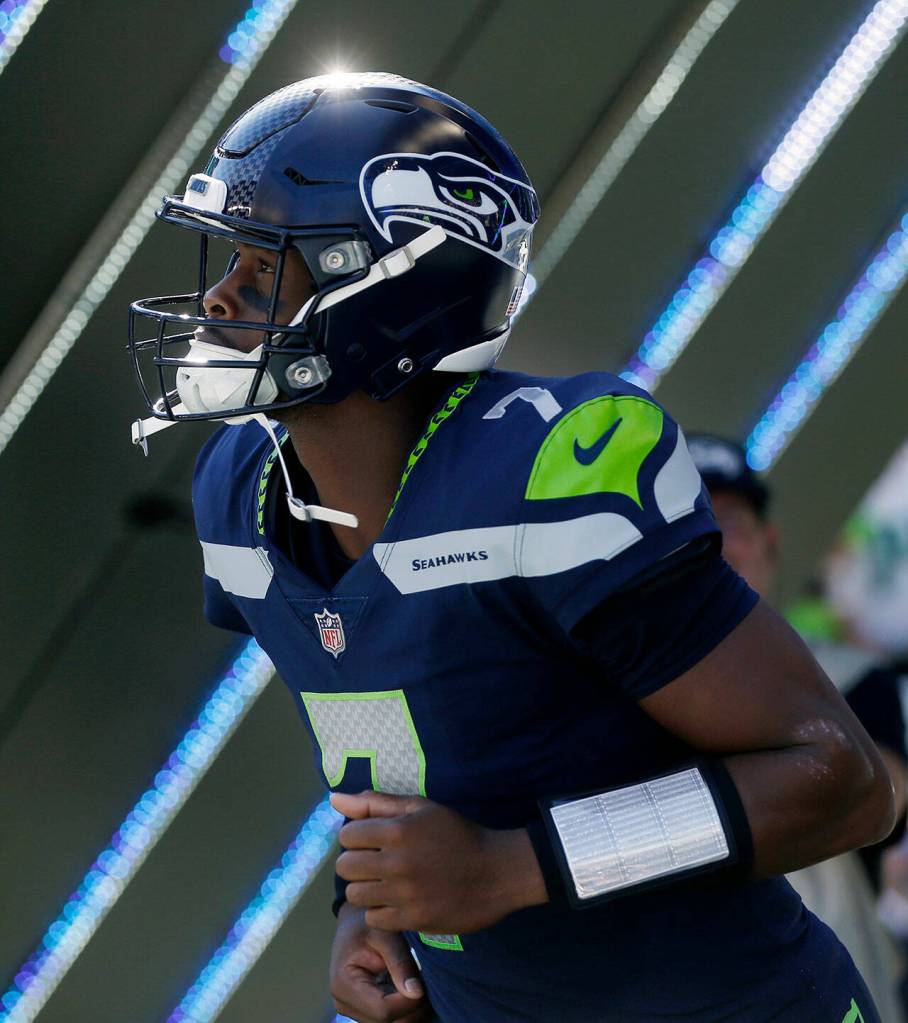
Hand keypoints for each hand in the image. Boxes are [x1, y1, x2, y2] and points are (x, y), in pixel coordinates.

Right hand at [330, 902, 432, 1022]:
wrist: (353, 923)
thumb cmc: (367, 924)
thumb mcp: (385, 935)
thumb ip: (400, 963)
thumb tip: (417, 993)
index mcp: (344, 984)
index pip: (383, 1010)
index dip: (408, 1002)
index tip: (424, 982)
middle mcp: (344, 1003)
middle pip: (387, 1021)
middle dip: (411, 1006)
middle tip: (425, 980)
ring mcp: (352, 1010)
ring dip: (409, 1008)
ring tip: (417, 980)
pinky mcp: (362, 1010)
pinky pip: (389, 1018)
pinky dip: (403, 1007)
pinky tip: (409, 986)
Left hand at [331, 790, 546, 934]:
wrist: (497, 871)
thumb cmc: (457, 834)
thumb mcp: (421, 808)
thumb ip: (375, 803)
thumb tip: (333, 799)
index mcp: (398, 830)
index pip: (347, 835)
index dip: (357, 836)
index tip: (373, 839)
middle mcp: (397, 863)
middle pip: (346, 867)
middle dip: (356, 862)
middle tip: (376, 861)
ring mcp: (405, 895)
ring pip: (356, 895)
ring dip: (366, 888)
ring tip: (385, 881)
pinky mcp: (414, 920)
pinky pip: (374, 918)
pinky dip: (381, 910)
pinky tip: (398, 900)